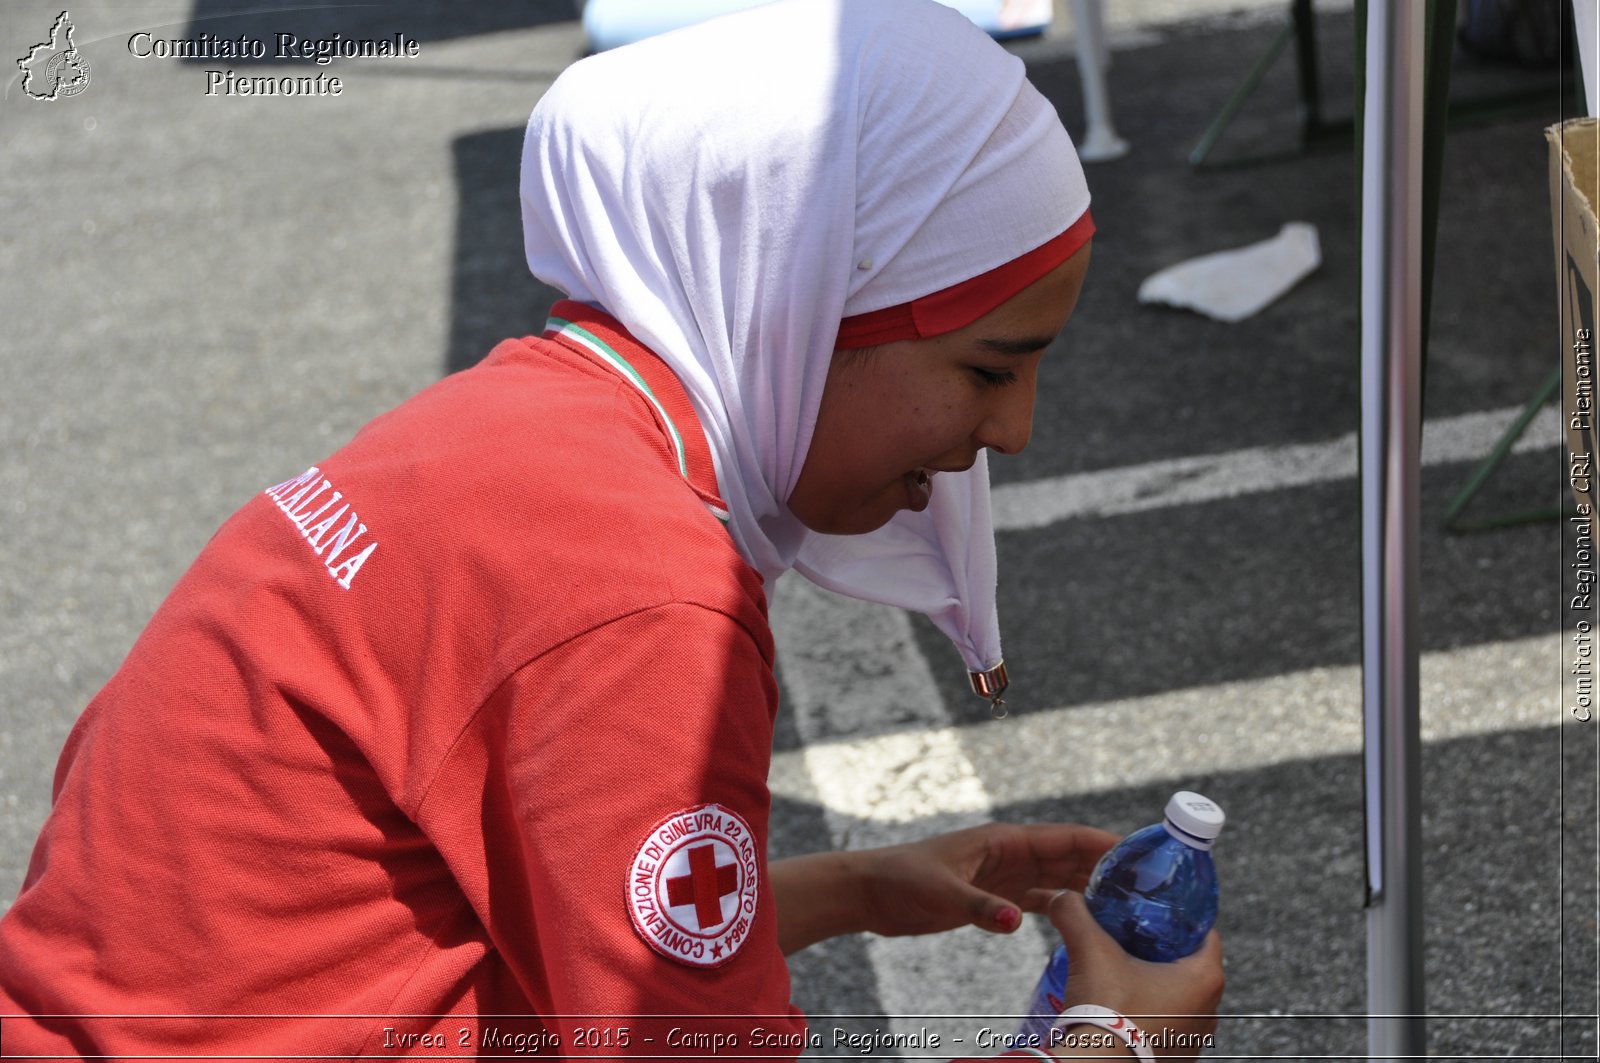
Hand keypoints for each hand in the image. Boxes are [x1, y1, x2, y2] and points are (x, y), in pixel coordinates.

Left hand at [855, 822, 1119, 937]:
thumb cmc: (901, 880)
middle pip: (1068, 857)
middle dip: (1105, 866)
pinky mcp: (994, 896)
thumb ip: (979, 907)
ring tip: (1128, 902)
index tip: (1137, 851)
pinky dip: (1064, 905)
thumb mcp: (941, 893)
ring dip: (1089, 886)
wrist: (871, 892)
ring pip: (1058, 877)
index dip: (1100, 843)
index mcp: (1002, 841)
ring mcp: (1004, 875)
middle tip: (1146, 884)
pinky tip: (1088, 919)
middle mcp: (1009, 854)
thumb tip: (1016, 920)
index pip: (1062, 838)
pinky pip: (1040, 897)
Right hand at [1048, 889, 1223, 1061]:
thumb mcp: (1090, 951)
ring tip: (1122, 969)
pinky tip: (1122, 1003)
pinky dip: (1150, 1010)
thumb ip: (1075, 915)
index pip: (1203, 930)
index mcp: (1205, 977)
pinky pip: (1169, 1022)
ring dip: (1155, 982)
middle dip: (1161, 948)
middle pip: (1189, 963)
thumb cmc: (1108, 1011)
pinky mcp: (1177, 1056)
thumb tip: (1060, 896)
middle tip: (1131, 935)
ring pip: (1180, 995)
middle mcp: (1210, 1009)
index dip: (1177, 915)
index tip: (1152, 909)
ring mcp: (1196, 1037)